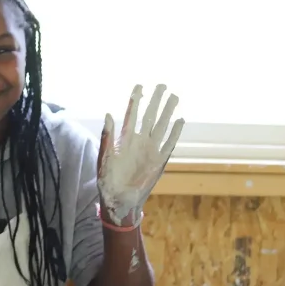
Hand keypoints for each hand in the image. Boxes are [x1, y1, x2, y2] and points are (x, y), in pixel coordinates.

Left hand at [97, 84, 183, 225]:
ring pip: (161, 126)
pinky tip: (180, 120)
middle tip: (162, 85)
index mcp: (123, 140)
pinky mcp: (159, 161)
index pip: (131, 115)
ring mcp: (150, 151)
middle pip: (149, 116)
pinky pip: (169, 144)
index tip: (140, 86)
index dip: (135, 101)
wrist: (119, 200)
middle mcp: (138, 142)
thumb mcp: (104, 158)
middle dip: (155, 101)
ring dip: (167, 112)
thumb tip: (108, 114)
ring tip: (174, 97)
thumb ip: (107, 137)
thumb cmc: (107, 180)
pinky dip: (175, 133)